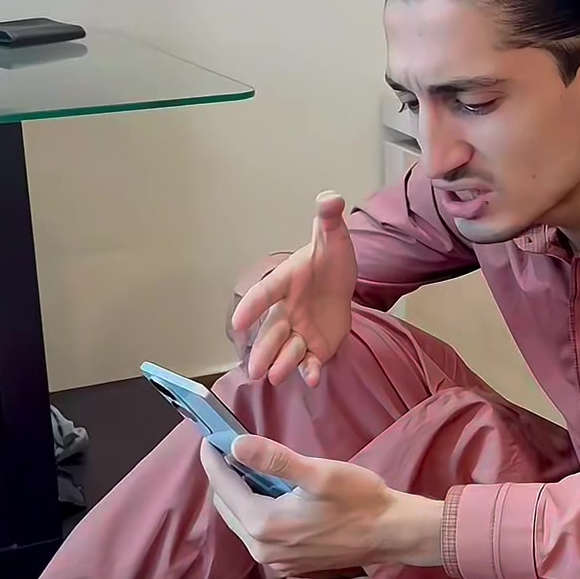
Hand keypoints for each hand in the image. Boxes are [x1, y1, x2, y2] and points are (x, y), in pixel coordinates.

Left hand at [200, 436, 443, 578]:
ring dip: (241, 493)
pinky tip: (271, 493)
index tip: (208, 438)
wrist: (392, 533)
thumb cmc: (360, 500)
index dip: (213, 460)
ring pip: (242, 520)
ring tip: (250, 466)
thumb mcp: (319, 473)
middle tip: (229, 448)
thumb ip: (274, 460)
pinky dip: (256, 510)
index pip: (224, 487)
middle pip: (227, 506)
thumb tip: (235, 445)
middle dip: (225, 476)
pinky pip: (259, 533)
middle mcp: (262, 548)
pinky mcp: (288, 563)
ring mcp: (275, 560)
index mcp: (264, 524)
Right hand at [231, 193, 356, 387]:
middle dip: (261, 349)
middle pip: (271, 331)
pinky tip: (311, 379)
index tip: (238, 321)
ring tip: (273, 377)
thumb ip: (329, 219)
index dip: (252, 306)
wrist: (341, 280)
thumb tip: (332, 199)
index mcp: (286, 282)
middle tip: (253, 369)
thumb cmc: (329, 259)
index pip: (265, 294)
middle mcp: (287, 310)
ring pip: (286, 350)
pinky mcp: (316, 346)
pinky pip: (311, 360)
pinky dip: (310, 370)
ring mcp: (300, 330)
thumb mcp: (333, 237)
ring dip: (280, 363)